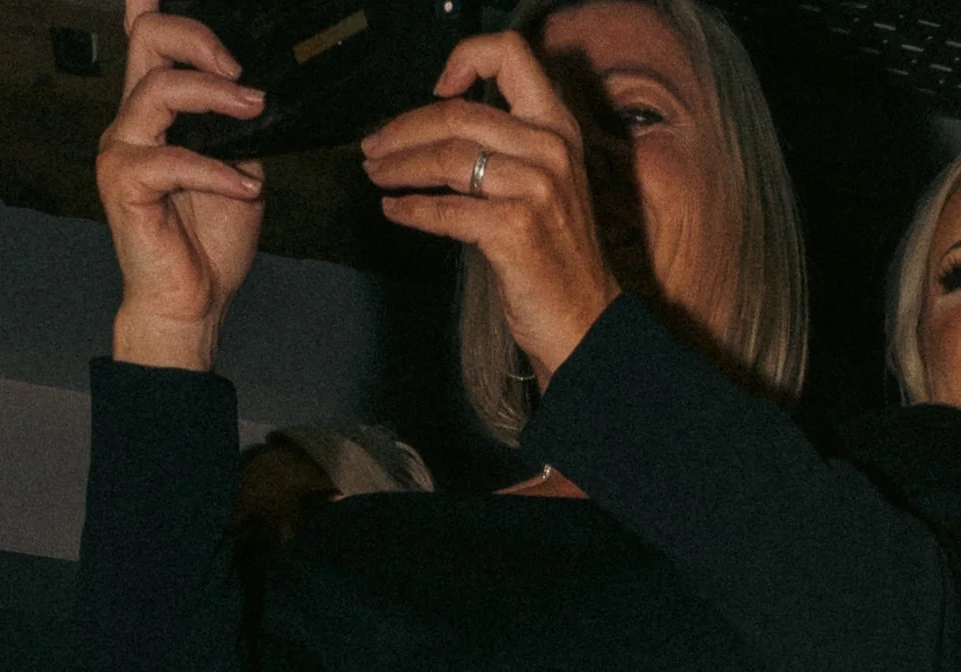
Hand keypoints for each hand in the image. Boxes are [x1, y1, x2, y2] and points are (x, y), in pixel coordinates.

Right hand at [98, 0, 264, 360]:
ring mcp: (123, 148)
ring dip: (214, 97)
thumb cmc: (209, 242)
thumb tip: (259, 94)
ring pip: (159, 91)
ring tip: (254, 112)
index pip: (144, 39)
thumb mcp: (239, 170)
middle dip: (199, 41)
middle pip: (150, 41)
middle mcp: (133, 119)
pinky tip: (245, 187)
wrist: (193, 302)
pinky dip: (216, 171)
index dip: (150, 3)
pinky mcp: (124, 183)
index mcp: (157, 111)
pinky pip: (171, 159)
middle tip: (242, 74)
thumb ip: (238, 127)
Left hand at [360, 31, 616, 387]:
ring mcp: (535, 188)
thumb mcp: (547, 185)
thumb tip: (438, 128)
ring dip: (400, 167)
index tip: (436, 89)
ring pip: (447, 157)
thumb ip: (509, 147)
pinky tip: (395, 211)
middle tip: (374, 146)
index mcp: (558, 128)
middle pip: (457, 113)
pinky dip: (412, 210)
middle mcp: (550, 149)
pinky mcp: (514, 229)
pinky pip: (446, 210)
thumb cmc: (558, 260)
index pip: (510, 56)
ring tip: (377, 175)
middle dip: (403, 129)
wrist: (586, 325)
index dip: (465, 60)